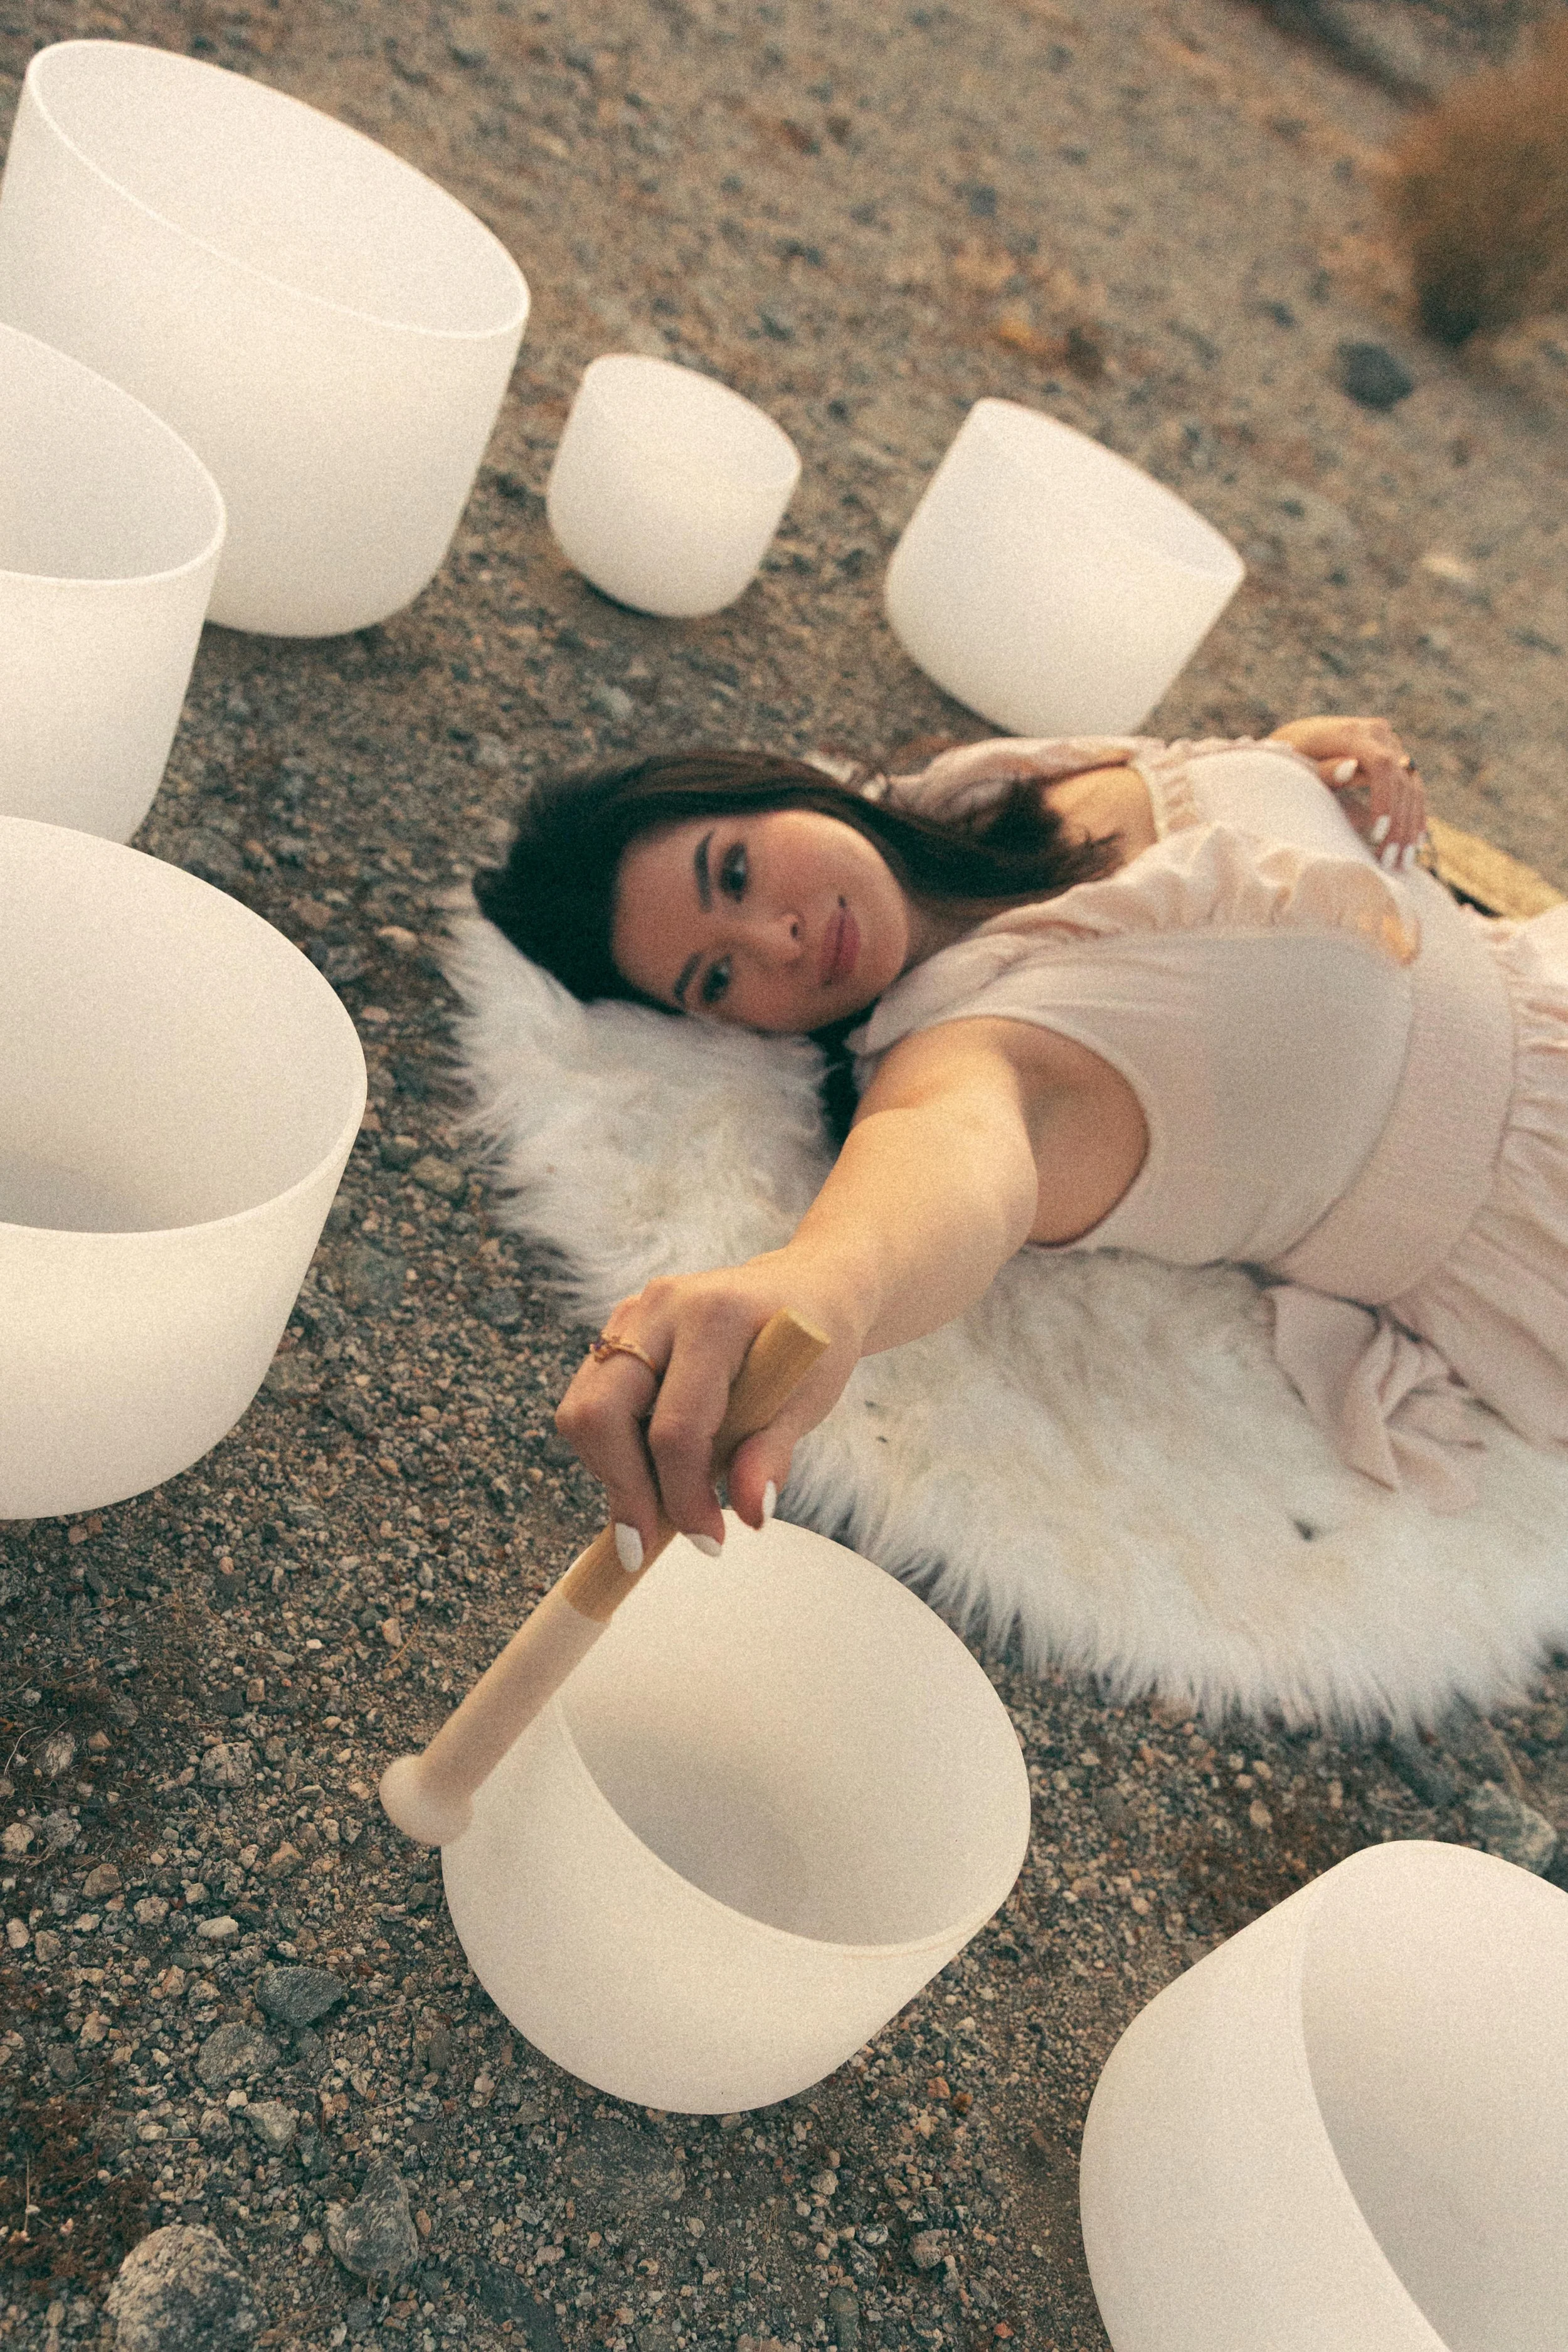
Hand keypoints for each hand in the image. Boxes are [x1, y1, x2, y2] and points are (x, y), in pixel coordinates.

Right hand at [555, 1258, 862, 1563]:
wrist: (806, 1289)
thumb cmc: (812, 1347)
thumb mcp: (810, 1401)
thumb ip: (773, 1455)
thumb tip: (750, 1514)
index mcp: (715, 1318)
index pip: (675, 1428)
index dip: (683, 1497)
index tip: (710, 1542)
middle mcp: (661, 1307)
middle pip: (600, 1413)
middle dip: (621, 1489)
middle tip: (648, 1542)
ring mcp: (631, 1314)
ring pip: (583, 1409)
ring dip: (611, 1470)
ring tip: (660, 1499)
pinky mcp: (618, 1329)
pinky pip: (590, 1399)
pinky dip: (612, 1445)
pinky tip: (653, 1464)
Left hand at [1267, 715, 1427, 868]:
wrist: (1300, 740)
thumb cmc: (1289, 759)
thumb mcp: (1297, 766)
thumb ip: (1323, 769)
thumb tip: (1351, 767)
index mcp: (1351, 733)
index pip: (1382, 765)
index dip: (1384, 801)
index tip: (1377, 835)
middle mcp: (1377, 734)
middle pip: (1401, 779)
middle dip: (1398, 823)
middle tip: (1389, 861)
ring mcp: (1390, 744)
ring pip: (1412, 786)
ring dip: (1410, 826)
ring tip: (1404, 862)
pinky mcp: (1397, 757)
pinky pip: (1413, 788)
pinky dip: (1415, 815)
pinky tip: (1415, 843)